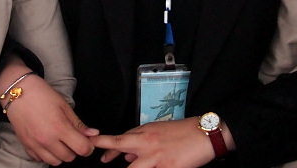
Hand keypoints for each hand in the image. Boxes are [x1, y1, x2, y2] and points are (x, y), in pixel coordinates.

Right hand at [3, 74, 98, 164]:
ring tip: (60, 141)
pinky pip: (40, 159)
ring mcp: (35, 145)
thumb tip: (93, 134)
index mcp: (59, 127)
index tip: (87, 142)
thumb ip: (78, 123)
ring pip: (55, 162)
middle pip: (69, 157)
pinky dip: (47, 155)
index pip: (81, 148)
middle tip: (73, 138)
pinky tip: (48, 143)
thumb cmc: (41, 95)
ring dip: (61, 154)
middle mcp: (47, 139)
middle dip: (74, 150)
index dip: (88, 147)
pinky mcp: (26, 146)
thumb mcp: (64, 105)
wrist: (18, 92)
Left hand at [91, 118, 216, 167]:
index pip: (119, 138)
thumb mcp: (159, 132)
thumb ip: (141, 142)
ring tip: (125, 166)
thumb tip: (126, 157)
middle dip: (106, 152)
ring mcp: (157, 157)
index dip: (103, 144)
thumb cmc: (183, 132)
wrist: (205, 133)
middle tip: (98, 159)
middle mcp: (147, 143)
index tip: (92, 146)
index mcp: (145, 133)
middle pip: (120, 146)